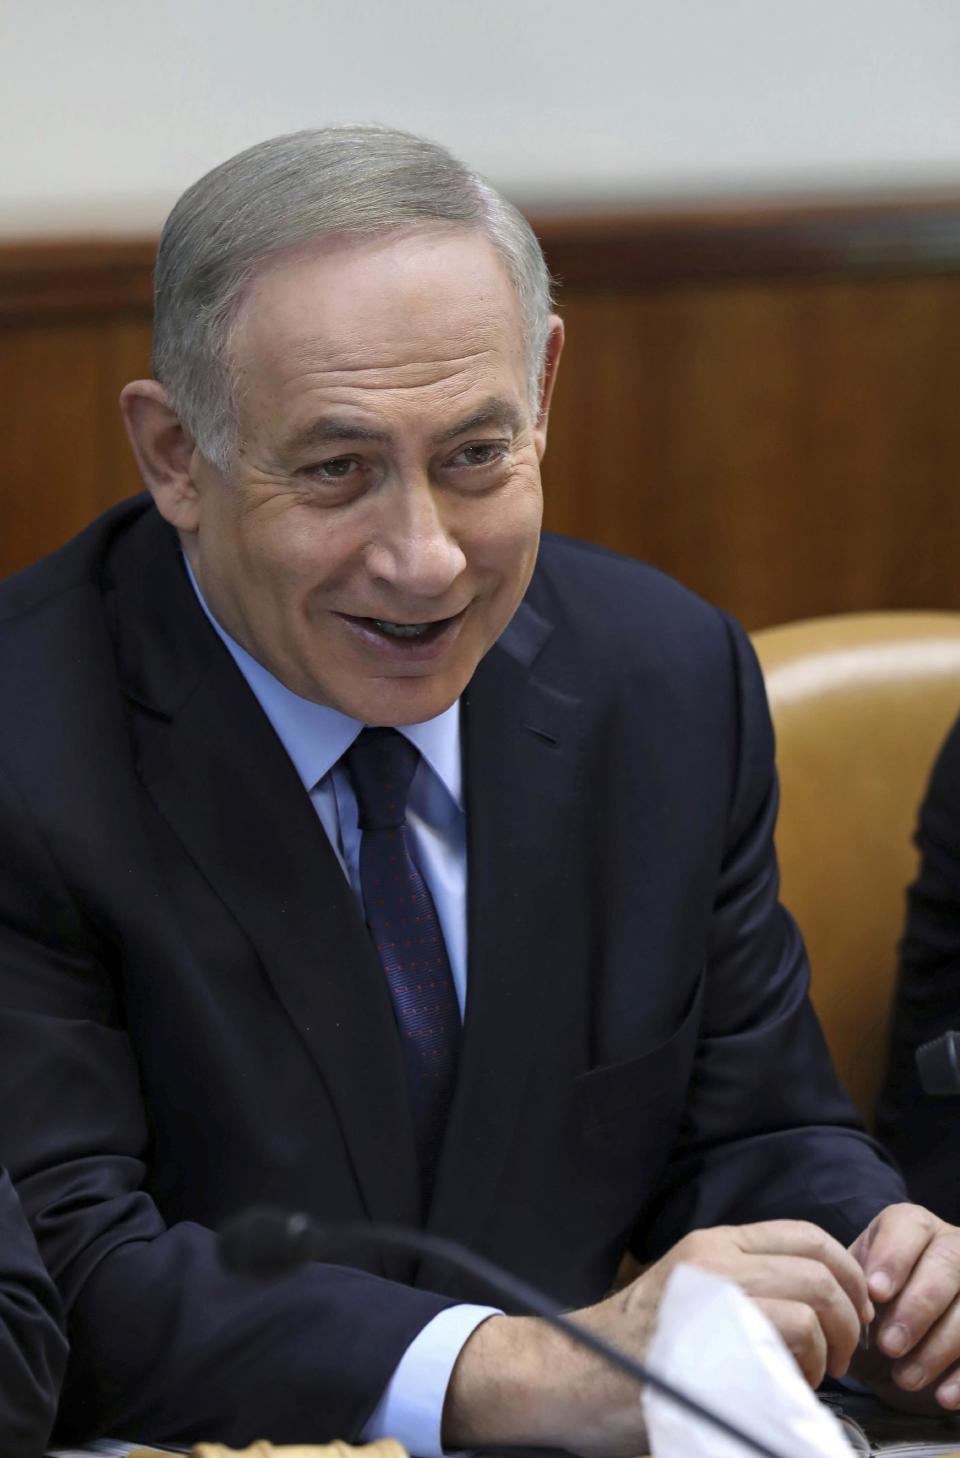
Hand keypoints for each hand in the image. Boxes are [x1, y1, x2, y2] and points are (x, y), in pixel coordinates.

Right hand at [443, 1219, 873, 1457]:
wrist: (573, 1373)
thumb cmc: (634, 1352)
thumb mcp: (694, 1295)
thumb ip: (747, 1288)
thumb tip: (819, 1307)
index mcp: (715, 1243)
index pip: (807, 1235)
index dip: (846, 1275)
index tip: (852, 1314)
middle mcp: (716, 1255)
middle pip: (819, 1265)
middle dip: (850, 1314)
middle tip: (843, 1354)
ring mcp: (715, 1289)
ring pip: (813, 1297)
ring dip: (832, 1344)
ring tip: (814, 1373)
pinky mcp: (714, 1328)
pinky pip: (792, 1331)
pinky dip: (809, 1364)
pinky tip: (788, 1384)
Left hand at [850, 1202, 959, 1410]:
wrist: (904, 1327)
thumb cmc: (877, 1300)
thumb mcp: (860, 1283)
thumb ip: (853, 1286)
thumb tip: (849, 1305)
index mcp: (913, 1226)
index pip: (908, 1227)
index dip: (893, 1259)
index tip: (875, 1293)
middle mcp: (952, 1245)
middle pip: (946, 1267)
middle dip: (917, 1308)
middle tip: (888, 1345)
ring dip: (938, 1348)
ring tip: (905, 1378)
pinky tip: (943, 1396)